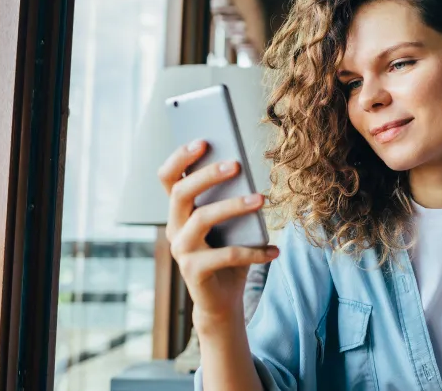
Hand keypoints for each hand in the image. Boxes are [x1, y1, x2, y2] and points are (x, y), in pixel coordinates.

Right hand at [157, 139, 278, 325]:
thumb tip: (245, 171)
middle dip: (208, 175)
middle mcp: (174, 228)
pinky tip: (274, 250)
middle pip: (181, 193)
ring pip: (202, 219)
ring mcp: (181, 250)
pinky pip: (226, 255)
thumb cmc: (229, 253)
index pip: (168, 178)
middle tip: (236, 164)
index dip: (180, 158)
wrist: (223, 299)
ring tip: (261, 198)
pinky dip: (254, 252)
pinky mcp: (193, 272)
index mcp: (179, 211)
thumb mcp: (232, 224)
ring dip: (233, 206)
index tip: (203, 141)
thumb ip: (232, 199)